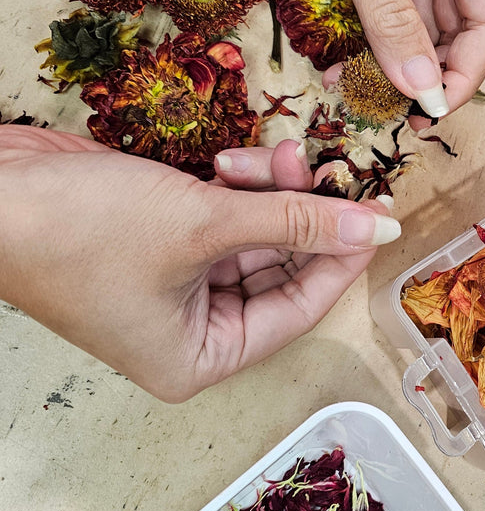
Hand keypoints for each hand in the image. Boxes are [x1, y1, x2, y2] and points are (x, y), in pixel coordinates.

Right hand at [0, 128, 397, 401]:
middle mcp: (190, 330)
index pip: (299, 311)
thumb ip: (298, 222)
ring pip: (255, 235)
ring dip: (271, 191)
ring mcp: (173, 284)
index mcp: (198, 358)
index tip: (374, 210)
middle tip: (321, 163)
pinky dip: (237, 186)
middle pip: (280, 270)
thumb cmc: (81, 229)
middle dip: (302, 212)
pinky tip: (236, 158)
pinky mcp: (160, 239)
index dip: (341, 258)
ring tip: (278, 152)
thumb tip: (376, 228)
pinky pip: (223, 217)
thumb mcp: (205, 223)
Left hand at [223, 0, 484, 125]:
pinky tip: (336, 60)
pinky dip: (365, 29)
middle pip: (457, 20)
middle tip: (382, 112)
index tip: (427, 116)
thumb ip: (388, 13)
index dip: (465, 72)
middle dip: (424, 69)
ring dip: (389, 55)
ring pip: (416, 14)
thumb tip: (420, 88)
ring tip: (349, 91)